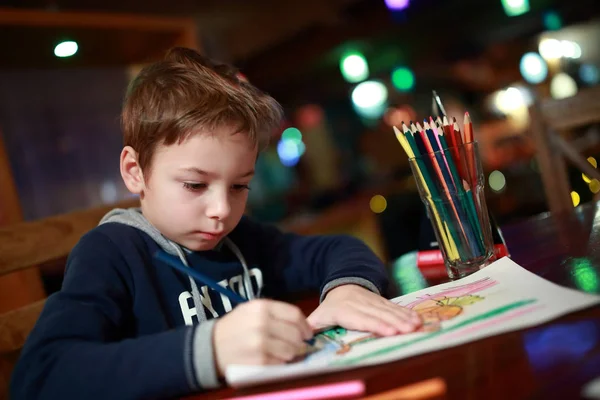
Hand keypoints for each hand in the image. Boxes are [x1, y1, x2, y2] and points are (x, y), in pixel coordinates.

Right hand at [213, 299, 312, 376]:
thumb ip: (274, 313)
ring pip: (291, 350)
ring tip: (279, 352)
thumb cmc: (234, 328)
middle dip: (298, 341)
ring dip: (290, 353)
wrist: (210, 347)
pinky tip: (270, 359)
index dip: (305, 325)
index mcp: (261, 307)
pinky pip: (281, 363)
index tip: (307, 332)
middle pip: (295, 334)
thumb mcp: (250, 311)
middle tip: (295, 345)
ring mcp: (260, 343)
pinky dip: (279, 363)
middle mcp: (262, 323)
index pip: (294, 314)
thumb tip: (301, 324)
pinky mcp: (259, 360)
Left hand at [307, 284, 421, 335]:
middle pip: (378, 314)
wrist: (342, 282)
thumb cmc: (331, 306)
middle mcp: (359, 304)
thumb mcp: (319, 314)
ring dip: (404, 317)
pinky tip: (416, 318)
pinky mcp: (380, 300)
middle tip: (409, 330)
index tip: (389, 331)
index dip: (375, 324)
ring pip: (389, 309)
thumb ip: (312, 325)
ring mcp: (372, 300)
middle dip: (395, 322)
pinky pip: (394, 306)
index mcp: (343, 310)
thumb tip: (303, 336)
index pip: (361, 319)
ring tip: (416, 325)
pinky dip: (406, 311)